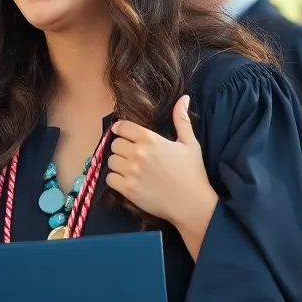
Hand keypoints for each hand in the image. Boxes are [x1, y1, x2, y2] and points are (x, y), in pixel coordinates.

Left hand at [106, 96, 217, 248]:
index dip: (121, 129)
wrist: (192, 204)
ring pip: (110, 161)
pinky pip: (109, 179)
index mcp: (150, 139)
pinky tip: (126, 180)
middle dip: (121, 148)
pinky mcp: (128, 189)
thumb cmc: (192, 172)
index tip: (122, 133)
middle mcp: (138, 153)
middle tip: (130, 154)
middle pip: (115, 144)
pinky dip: (115, 179)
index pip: (122, 127)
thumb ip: (181, 119)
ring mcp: (131, 172)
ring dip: (117, 163)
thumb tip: (183, 98)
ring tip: (128, 168)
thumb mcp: (190, 143)